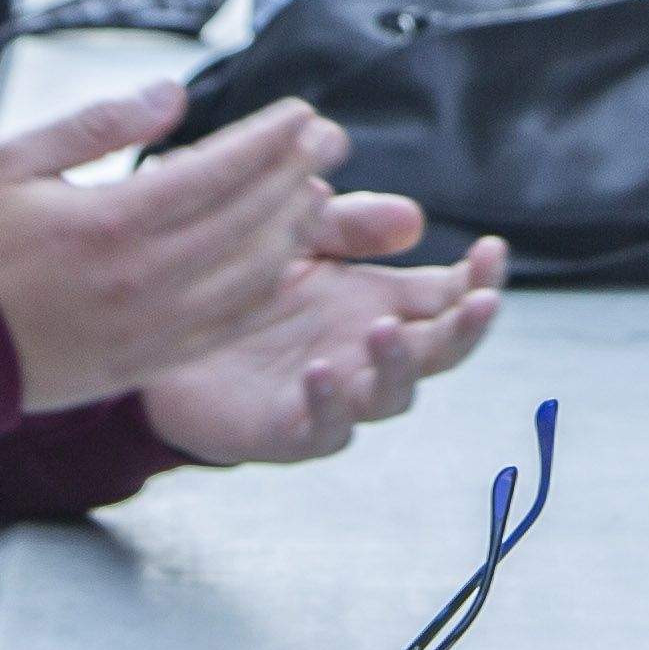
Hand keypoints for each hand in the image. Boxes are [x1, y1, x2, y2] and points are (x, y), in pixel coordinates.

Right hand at [0, 84, 378, 409]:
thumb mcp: (13, 160)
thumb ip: (99, 124)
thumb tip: (175, 93)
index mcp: (108, 221)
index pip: (216, 172)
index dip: (268, 140)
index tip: (303, 112)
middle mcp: (141, 278)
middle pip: (247, 220)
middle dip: (296, 174)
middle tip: (328, 139)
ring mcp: (149, 327)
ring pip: (250, 277)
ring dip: (292, 232)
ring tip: (315, 192)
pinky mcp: (147, 363)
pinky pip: (228, 327)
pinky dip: (269, 293)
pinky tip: (291, 265)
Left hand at [144, 237, 509, 465]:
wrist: (156, 330)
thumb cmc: (235, 281)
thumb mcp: (295, 232)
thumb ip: (349, 224)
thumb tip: (413, 220)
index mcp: (378, 301)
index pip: (450, 296)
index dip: (480, 278)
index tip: (492, 248)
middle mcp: (365, 351)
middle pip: (439, 350)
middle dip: (467, 328)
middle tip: (480, 302)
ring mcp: (332, 394)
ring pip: (390, 396)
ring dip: (398, 366)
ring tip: (383, 329)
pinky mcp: (285, 429)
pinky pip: (322, 429)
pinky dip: (328, 404)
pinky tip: (320, 371)